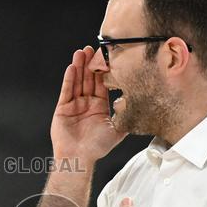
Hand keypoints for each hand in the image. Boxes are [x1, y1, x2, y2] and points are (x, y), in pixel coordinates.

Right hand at [51, 47, 125, 163]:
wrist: (80, 158)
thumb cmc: (98, 147)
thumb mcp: (118, 130)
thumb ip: (127, 117)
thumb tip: (144, 107)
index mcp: (99, 106)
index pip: (102, 83)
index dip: (104, 70)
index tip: (107, 57)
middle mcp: (86, 103)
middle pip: (88, 79)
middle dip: (90, 64)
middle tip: (93, 48)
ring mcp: (74, 104)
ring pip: (77, 81)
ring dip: (79, 67)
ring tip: (81, 52)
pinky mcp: (62, 108)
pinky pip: (66, 91)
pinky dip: (69, 79)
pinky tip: (71, 67)